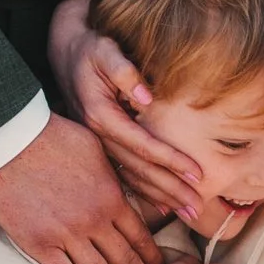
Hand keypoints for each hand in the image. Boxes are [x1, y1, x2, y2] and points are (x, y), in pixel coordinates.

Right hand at [0, 112, 162, 263]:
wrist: (8, 140)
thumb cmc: (50, 136)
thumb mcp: (95, 148)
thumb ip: (113, 175)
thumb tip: (126, 188)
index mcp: (112, 197)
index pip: (142, 237)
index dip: (155, 259)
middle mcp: (96, 221)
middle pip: (127, 261)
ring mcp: (68, 236)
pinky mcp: (41, 246)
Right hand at [52, 0, 202, 219]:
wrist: (65, 54)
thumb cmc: (91, 50)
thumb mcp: (104, 51)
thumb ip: (124, 71)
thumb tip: (147, 97)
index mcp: (101, 117)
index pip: (143, 144)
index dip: (171, 160)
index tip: (198, 174)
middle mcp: (98, 137)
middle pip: (140, 169)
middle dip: (171, 190)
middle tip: (198, 209)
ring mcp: (98, 145)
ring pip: (133, 178)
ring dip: (161, 198)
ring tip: (189, 214)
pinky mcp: (100, 148)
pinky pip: (123, 176)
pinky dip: (144, 193)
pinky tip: (162, 208)